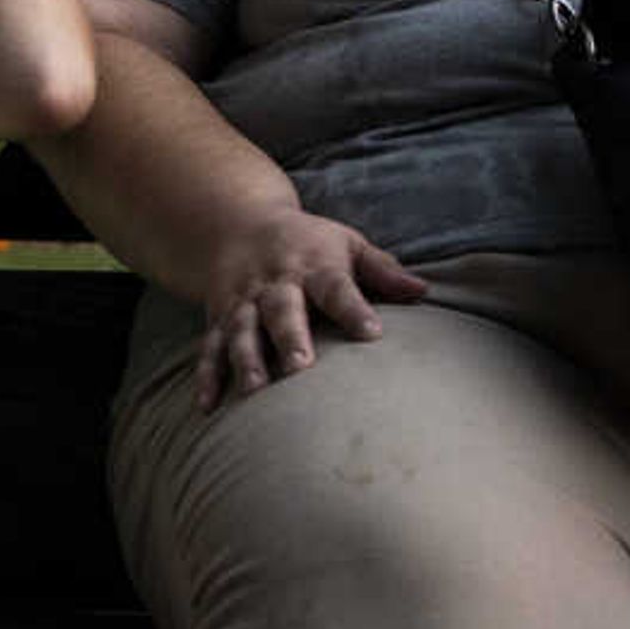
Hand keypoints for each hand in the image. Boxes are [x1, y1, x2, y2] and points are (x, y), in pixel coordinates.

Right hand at [190, 207, 428, 412]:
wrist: (235, 221)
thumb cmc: (307, 242)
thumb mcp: (346, 244)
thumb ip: (382, 270)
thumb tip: (424, 290)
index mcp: (312, 265)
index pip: (336, 287)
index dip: (354, 309)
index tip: (373, 333)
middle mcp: (275, 283)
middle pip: (282, 309)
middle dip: (289, 337)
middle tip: (300, 368)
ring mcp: (242, 301)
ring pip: (242, 330)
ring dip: (246, 359)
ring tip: (255, 389)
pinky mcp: (218, 318)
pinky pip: (210, 347)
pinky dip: (206, 376)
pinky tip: (208, 406)